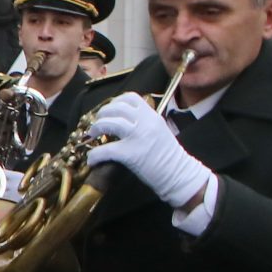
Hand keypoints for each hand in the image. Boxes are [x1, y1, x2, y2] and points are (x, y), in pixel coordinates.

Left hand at [85, 94, 212, 212]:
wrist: (179, 174)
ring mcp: (138, 137)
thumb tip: (120, 119)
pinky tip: (92, 159)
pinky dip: (95, 154)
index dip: (115, 102)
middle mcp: (146, 122)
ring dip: (96, 128)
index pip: (130, 97)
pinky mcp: (132, 154)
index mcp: (152, 115)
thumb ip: (143, 122)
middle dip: (102, 114)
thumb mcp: (158, 130)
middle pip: (116, 108)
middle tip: (97, 124)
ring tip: (92, 135)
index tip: (109, 111)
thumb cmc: (167, 155)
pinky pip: (106, 150)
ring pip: (109, 123)